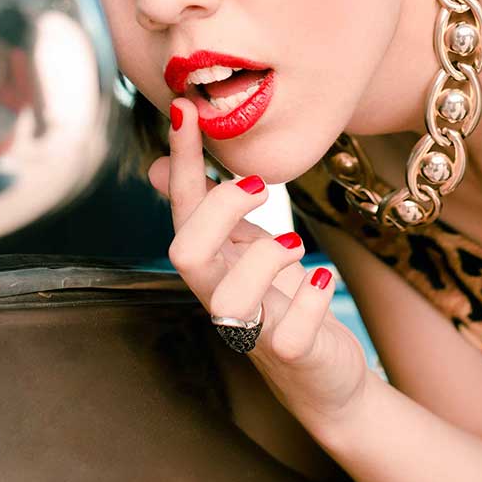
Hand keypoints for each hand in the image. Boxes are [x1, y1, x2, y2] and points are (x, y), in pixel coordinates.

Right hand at [148, 98, 371, 423]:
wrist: (323, 373)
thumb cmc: (280, 302)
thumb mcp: (243, 247)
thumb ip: (208, 209)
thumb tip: (157, 163)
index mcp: (212, 262)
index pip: (183, 208)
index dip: (181, 159)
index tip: (185, 109)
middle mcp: (222, 295)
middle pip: (186, 254)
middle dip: (220, 208)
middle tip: (262, 188)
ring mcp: (254, 329)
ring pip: (230, 300)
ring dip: (264, 258)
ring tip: (296, 243)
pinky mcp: (292, 354)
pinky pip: (290, 334)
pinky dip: (311, 300)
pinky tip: (323, 279)